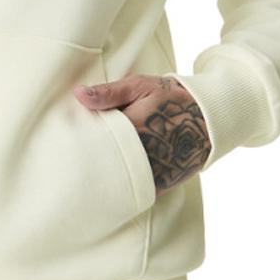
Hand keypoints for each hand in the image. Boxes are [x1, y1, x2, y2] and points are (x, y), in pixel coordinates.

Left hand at [74, 73, 211, 194]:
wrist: (210, 118)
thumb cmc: (171, 98)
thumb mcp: (140, 87)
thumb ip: (108, 93)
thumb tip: (78, 94)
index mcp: (132, 130)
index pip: (94, 142)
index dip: (80, 142)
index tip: (68, 139)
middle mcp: (142, 156)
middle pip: (103, 165)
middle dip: (90, 161)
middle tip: (74, 159)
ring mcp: (153, 174)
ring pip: (118, 182)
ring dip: (105, 177)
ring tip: (87, 173)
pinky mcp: (161, 185)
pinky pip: (135, 192)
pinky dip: (123, 188)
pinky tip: (112, 182)